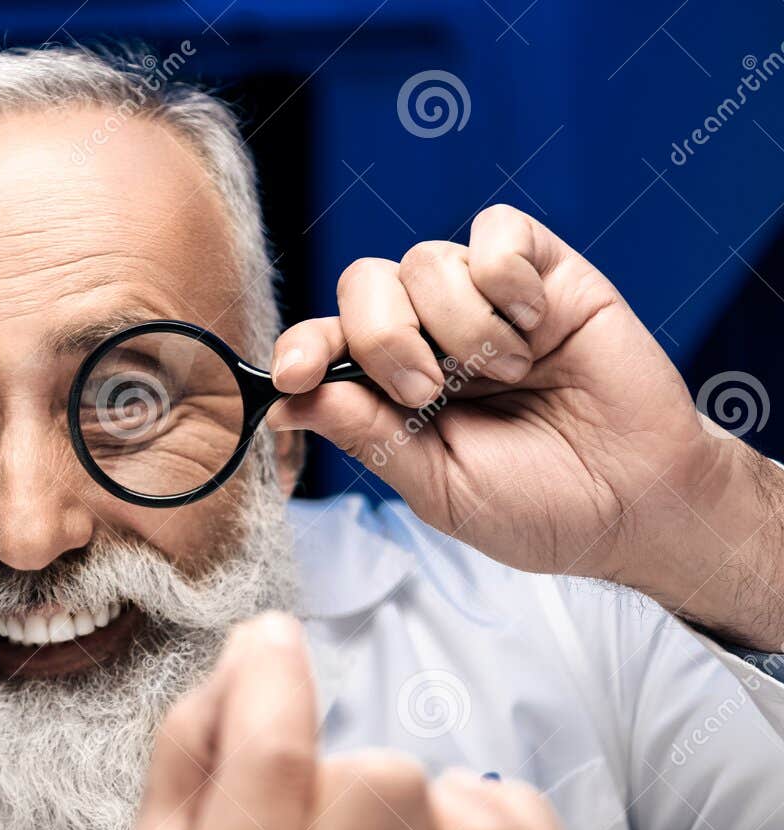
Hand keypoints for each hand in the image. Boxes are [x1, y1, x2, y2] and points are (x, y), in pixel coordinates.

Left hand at [267, 204, 782, 646]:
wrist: (637, 502)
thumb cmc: (537, 503)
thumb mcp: (436, 485)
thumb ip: (367, 436)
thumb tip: (286, 404)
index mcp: (392, 386)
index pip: (325, 342)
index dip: (301, 347)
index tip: (293, 375)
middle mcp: (430, 333)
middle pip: (364, 283)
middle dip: (383, 337)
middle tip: (428, 391)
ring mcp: (484, 299)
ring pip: (425, 260)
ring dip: (458, 325)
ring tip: (507, 373)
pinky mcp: (545, 271)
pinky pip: (495, 231)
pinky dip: (505, 277)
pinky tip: (534, 327)